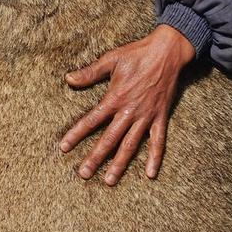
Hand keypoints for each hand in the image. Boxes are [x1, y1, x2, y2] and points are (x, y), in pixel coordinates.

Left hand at [60, 25, 194, 185]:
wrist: (166, 51)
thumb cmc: (137, 53)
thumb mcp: (111, 59)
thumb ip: (90, 72)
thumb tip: (68, 79)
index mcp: (115, 97)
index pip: (91, 120)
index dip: (76, 134)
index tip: (64, 147)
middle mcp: (129, 111)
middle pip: (109, 139)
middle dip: (95, 157)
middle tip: (83, 174)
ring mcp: (146, 116)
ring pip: (130, 145)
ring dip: (120, 164)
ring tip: (109, 180)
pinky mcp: (160, 117)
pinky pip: (158, 141)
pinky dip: (155, 157)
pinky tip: (150, 174)